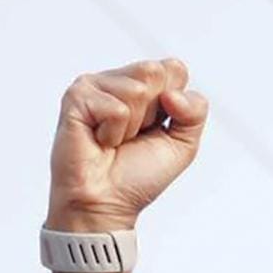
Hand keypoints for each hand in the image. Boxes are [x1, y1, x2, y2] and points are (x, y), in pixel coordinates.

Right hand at [47, 57, 208, 230]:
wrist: (107, 203)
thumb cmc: (138, 177)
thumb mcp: (182, 145)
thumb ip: (195, 112)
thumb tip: (173, 93)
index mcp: (145, 86)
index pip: (175, 69)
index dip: (175, 105)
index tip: (156, 129)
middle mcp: (119, 80)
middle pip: (155, 71)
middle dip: (153, 113)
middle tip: (134, 136)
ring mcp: (96, 84)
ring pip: (137, 90)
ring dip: (132, 127)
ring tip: (115, 141)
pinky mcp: (77, 96)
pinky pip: (115, 108)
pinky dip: (114, 134)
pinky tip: (100, 141)